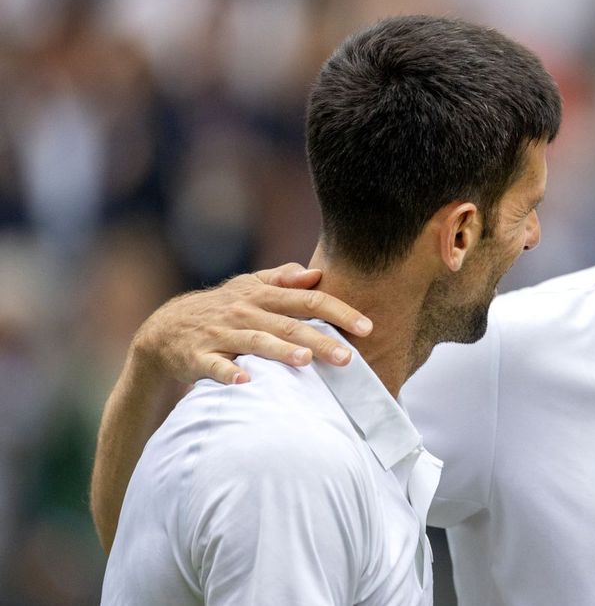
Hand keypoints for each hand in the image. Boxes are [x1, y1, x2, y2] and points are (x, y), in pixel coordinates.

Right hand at [131, 263, 372, 386]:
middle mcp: (245, 312)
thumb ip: (283, 280)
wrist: (164, 329)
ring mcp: (221, 335)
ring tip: (305, 361)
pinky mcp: (198, 357)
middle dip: (321, 339)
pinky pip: (215, 366)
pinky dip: (229, 374)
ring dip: (280, 351)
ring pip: (256, 342)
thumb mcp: (249, 287)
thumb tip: (315, 273)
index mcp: (262, 296)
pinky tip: (246, 383)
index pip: (309, 300)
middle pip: (289, 325)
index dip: (339, 311)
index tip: (367, 327)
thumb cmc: (222, 308)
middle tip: (348, 357)